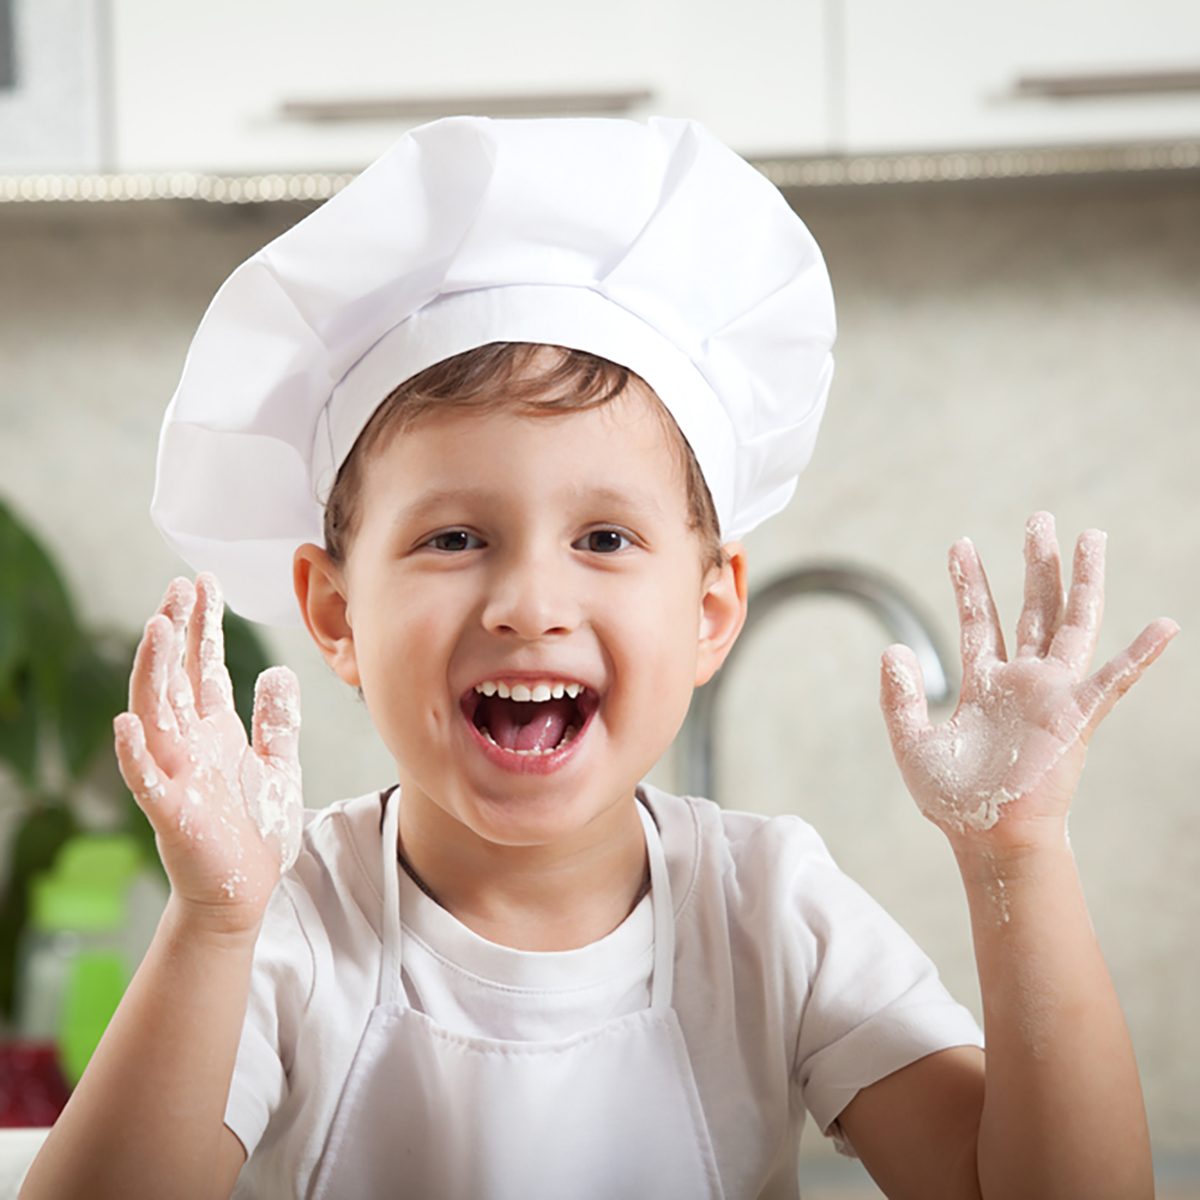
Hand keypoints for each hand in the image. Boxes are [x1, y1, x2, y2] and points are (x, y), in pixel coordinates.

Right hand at [113, 573, 303, 933]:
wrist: (242, 891)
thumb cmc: (254, 829)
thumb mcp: (276, 763)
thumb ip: (276, 719)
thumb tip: (279, 669)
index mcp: (214, 731)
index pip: (203, 667)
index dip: (203, 626)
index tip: (202, 584)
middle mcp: (189, 745)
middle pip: (175, 677)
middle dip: (176, 632)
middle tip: (179, 588)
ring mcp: (175, 774)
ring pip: (155, 713)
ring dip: (153, 672)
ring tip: (158, 628)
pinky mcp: (171, 811)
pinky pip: (146, 779)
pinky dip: (134, 752)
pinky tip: (127, 722)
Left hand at [879, 512, 1177, 853]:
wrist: (988, 838)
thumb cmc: (953, 800)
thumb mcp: (911, 741)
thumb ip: (900, 695)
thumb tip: (892, 648)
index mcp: (985, 684)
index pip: (978, 620)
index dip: (969, 582)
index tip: (960, 545)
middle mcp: (1022, 681)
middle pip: (1033, 608)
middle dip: (1036, 563)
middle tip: (1038, 518)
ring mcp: (1052, 695)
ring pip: (1073, 624)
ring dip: (1082, 581)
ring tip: (1089, 535)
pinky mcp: (1076, 717)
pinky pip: (1113, 680)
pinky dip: (1139, 655)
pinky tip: (1165, 625)